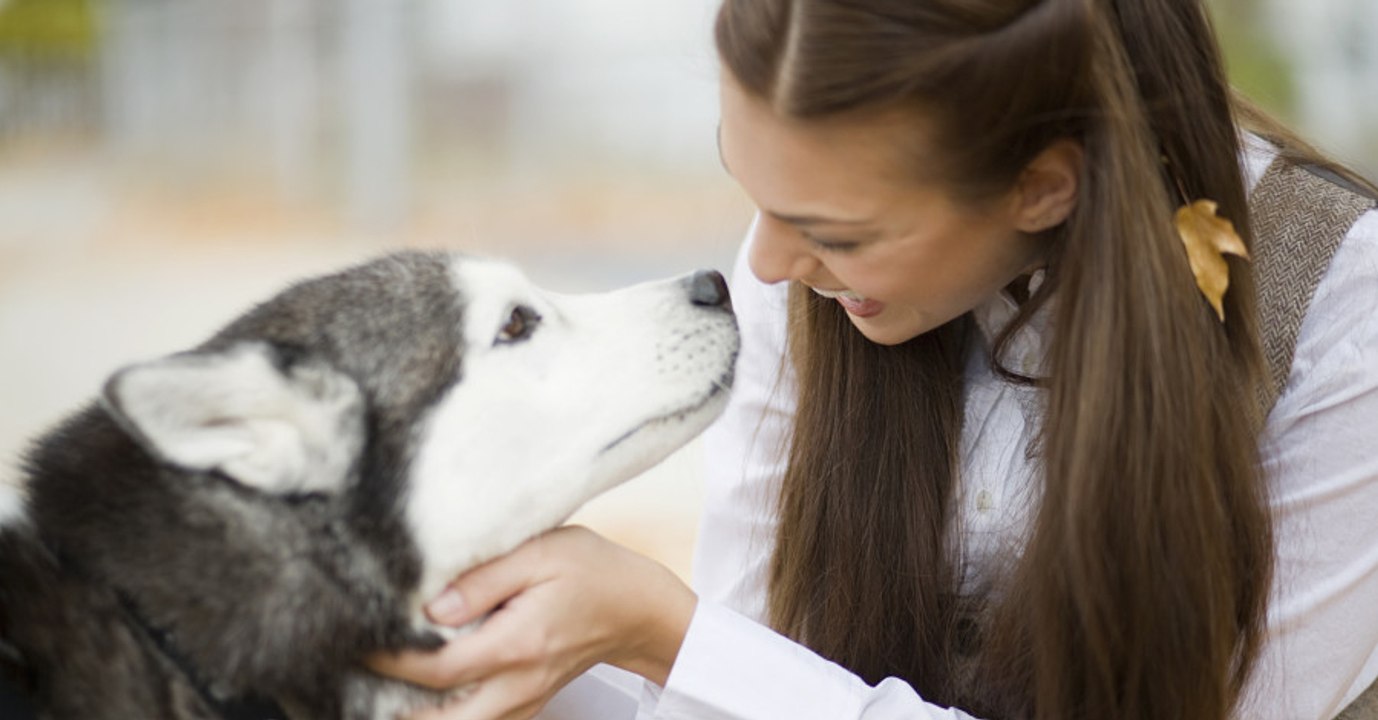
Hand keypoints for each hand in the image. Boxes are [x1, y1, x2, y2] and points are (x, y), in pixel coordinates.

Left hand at [367, 525, 697, 719]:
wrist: (639, 607)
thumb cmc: (594, 570)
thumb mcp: (542, 552)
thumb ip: (485, 578)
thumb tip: (432, 605)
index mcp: (519, 644)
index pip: (439, 666)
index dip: (390, 658)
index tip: (357, 639)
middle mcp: (520, 683)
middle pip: (443, 719)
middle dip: (393, 708)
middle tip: (353, 684)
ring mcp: (526, 699)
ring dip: (418, 716)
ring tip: (376, 692)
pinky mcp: (528, 702)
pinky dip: (448, 716)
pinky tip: (421, 697)